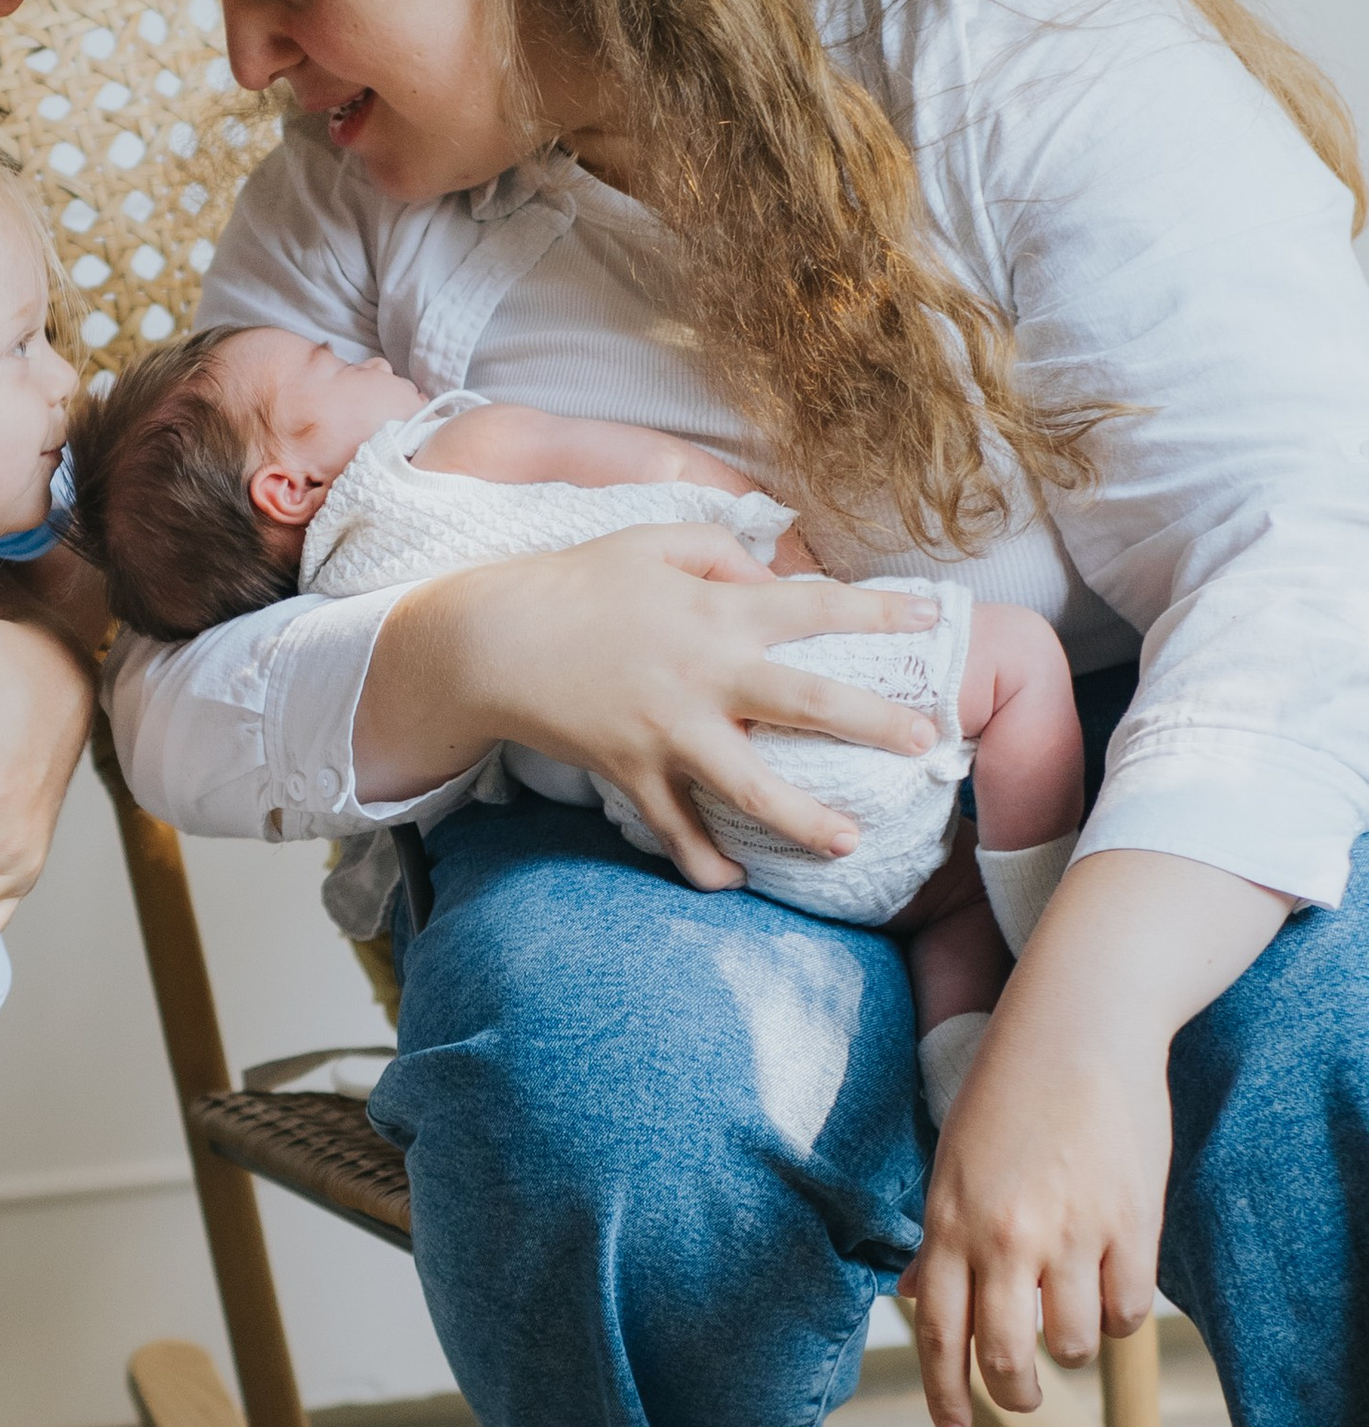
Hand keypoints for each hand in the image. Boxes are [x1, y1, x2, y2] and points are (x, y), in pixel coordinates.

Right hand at [357, 524, 947, 886]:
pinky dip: (700, 860)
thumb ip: (723, 554)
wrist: (492, 642)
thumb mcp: (652, 543)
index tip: (935, 618)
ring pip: (749, 787)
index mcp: (716, 611)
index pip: (815, 607)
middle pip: (807, 702)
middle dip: (873, 722)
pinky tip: (731, 882)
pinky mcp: (632, 772)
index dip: (880, 610)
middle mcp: (704, 675)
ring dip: (803, 819)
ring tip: (848, 844)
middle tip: (925, 742)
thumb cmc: (576, 584)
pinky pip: (674, 828)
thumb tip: (774, 579)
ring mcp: (669, 731)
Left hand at [905, 995, 1170, 1426]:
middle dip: (1015, 1395)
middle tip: (1024, 1397)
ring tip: (1074, 1315)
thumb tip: (917, 1297)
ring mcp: (1069, 1232)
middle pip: (1005, 1360)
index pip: (939, 1336)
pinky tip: (1113, 1288)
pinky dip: (1121, 1316)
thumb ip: (939, 1238)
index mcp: (949, 1222)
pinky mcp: (1130, 1223)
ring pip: (1073, 1346)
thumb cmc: (1010, 1090)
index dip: (944, 1396)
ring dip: (1074, 1347)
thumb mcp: (952, 1162)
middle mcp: (1004, 1237)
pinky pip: (1129, 1311)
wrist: (1077, 1026)